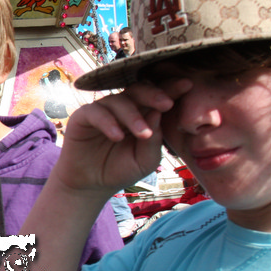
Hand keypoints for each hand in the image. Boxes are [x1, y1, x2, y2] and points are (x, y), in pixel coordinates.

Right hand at [52, 78, 190, 198]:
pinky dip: (108, 122)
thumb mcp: (145, 160)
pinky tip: (117, 136)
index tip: (187, 85)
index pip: (157, 97)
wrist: (91, 185)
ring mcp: (102, 111)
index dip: (171, 89)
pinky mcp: (82, 117)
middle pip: (138, 90)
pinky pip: (95, 112)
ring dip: (133, 116)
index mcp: (142, 115)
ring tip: (143, 133)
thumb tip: (158, 113)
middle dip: (154, 94)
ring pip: (118, 100)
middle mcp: (122, 108)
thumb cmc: (120, 170)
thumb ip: (154, 140)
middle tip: (166, 104)